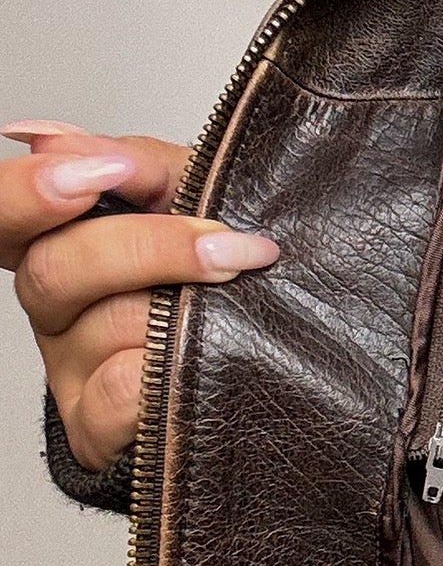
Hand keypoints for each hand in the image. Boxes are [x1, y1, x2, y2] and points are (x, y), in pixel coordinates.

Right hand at [3, 121, 278, 470]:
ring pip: (100, 328)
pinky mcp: (97, 427)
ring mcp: (71, 367)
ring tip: (240, 298)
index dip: (25, 194)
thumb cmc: (231, 269)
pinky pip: (118, 391)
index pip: (3, 214)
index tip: (97, 174)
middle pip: (53, 269)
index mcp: (63, 240)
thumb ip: (135, 163)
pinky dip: (166, 370)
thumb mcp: (194, 198)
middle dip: (149, 249)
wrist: (290, 357)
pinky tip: (207, 360)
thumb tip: (53, 138)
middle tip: (228, 245)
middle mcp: (55, 305)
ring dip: (184, 309)